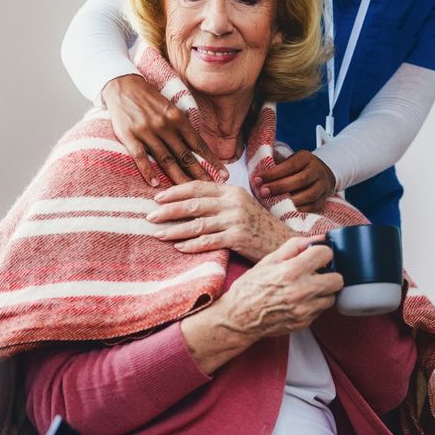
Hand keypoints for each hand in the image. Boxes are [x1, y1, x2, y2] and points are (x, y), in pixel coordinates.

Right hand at [102, 74, 227, 185]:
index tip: (223, 174)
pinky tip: (155, 184)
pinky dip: (148, 171)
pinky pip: (140, 157)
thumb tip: (198, 146)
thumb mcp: (170, 108)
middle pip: (185, 155)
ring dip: (177, 177)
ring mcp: (147, 131)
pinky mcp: (129, 136)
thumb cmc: (149, 99)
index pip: (198, 144)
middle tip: (211, 188)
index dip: (211, 161)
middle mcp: (165, 126)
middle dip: (199, 173)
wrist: (123, 86)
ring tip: (187, 191)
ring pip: (165, 159)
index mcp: (178, 118)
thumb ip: (182, 126)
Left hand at [147, 181, 293, 261]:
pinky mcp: (238, 238)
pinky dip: (192, 245)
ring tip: (159, 234)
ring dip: (175, 230)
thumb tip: (190, 202)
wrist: (285, 242)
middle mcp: (233, 202)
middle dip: (169, 210)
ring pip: (198, 223)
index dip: (176, 191)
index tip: (157, 197)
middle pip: (194, 204)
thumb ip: (220, 201)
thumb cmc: (260, 226)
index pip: (198, 186)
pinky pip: (209, 241)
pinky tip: (179, 248)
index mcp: (232, 191)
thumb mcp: (242, 206)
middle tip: (150, 216)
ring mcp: (236, 220)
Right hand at [221, 236, 342, 339]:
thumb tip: (316, 239)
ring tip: (308, 288)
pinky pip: (320, 311)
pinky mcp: (304, 323)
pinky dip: (314, 305)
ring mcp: (304, 310)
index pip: (326, 254)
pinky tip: (300, 301)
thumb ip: (294, 246)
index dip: (322, 253)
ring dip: (323, 291)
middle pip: (337, 279)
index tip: (316, 256)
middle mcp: (301, 291)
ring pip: (332, 297)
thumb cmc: (250, 287)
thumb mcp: (268, 261)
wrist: (238, 318)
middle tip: (317, 273)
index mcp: (291, 271)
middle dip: (329, 273)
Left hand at [252, 150, 335, 211]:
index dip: (273, 173)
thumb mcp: (290, 161)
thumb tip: (257, 179)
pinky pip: (313, 206)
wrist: (321, 174)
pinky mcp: (324, 198)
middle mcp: (317, 170)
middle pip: (301, 179)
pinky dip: (300, 209)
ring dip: (291, 200)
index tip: (257, 179)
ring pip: (309, 194)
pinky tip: (287, 211)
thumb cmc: (297, 169)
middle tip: (263, 192)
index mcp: (306, 157)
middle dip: (279, 187)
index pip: (289, 165)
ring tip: (274, 204)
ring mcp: (323, 185)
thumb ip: (276, 168)